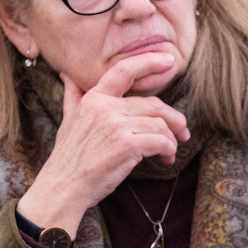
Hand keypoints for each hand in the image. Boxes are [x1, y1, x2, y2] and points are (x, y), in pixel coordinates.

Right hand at [15, 52, 189, 230]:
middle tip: (183, 131)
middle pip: (153, 104)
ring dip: (172, 139)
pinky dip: (169, 149)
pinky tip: (166, 158)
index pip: (124, 71)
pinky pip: (161, 141)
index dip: (149, 62)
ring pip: (160, 124)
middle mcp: (106, 108)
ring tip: (170, 150)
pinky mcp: (127, 145)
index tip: (169, 61)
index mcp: (94, 98)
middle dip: (173, 118)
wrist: (64, 186)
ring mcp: (117, 126)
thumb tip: (66, 74)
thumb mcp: (68, 120)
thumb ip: (73, 95)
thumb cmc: (69, 157)